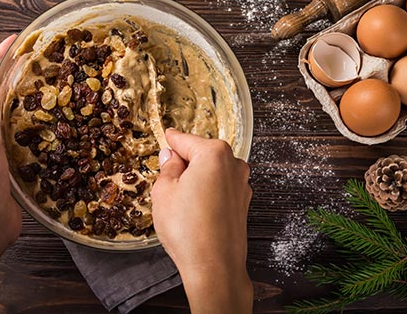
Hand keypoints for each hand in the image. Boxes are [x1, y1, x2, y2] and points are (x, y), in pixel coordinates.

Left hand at [0, 36, 21, 313]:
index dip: (0, 56)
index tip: (17, 38)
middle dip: (15, 70)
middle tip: (38, 55)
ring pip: (12, 110)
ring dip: (26, 93)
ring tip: (47, 80)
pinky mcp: (12, 160)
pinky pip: (24, 131)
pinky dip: (35, 118)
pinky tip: (50, 119)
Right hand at [152, 128, 252, 312]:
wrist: (214, 267)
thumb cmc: (188, 230)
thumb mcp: (164, 191)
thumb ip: (167, 167)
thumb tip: (170, 157)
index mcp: (214, 153)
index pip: (185, 140)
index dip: (171, 142)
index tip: (165, 137)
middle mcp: (233, 164)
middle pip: (201, 154)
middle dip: (184, 164)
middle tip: (166, 181)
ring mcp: (242, 184)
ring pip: (211, 172)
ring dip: (196, 180)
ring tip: (179, 203)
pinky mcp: (243, 203)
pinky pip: (220, 188)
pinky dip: (207, 193)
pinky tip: (194, 212)